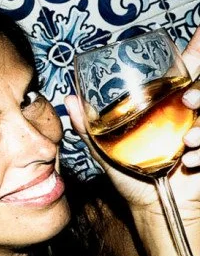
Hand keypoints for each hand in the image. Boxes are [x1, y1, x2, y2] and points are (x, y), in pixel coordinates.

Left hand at [64, 26, 199, 221]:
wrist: (151, 206)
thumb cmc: (131, 176)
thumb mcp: (105, 151)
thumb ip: (89, 127)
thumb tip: (69, 100)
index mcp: (171, 105)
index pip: (189, 70)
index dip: (198, 48)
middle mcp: (190, 114)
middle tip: (190, 99)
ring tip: (187, 140)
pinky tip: (189, 161)